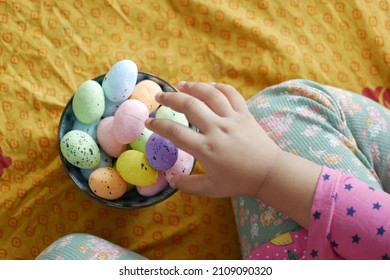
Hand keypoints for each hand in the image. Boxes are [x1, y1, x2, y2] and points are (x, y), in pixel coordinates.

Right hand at [145, 81, 281, 197]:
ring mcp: (232, 119)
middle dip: (171, 98)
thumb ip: (188, 185)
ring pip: (210, 94)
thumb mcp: (211, 189)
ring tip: (181, 85)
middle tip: (159, 96)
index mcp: (206, 148)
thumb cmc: (239, 181)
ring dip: (193, 87)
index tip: (148, 121)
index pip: (175, 132)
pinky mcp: (245, 114)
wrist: (268, 172)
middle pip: (189, 106)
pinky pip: (231, 94)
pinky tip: (209, 86)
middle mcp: (217, 129)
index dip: (158, 125)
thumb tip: (170, 180)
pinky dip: (219, 87)